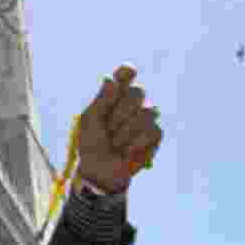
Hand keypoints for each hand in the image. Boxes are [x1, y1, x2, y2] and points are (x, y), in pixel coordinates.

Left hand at [77, 64, 162, 193]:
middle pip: (137, 92)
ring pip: (147, 112)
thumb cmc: (91, 144)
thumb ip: (101, 101)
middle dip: (120, 113)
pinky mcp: (154, 135)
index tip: (124, 75)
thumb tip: (109, 79)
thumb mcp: (89, 122)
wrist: (100, 171)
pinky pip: (152, 130)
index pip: (125, 75)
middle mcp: (132, 104)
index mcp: (114, 97)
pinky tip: (127, 152)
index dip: (126, 73)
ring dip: (125, 132)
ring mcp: (145, 118)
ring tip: (115, 144)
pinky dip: (136, 143)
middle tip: (108, 129)